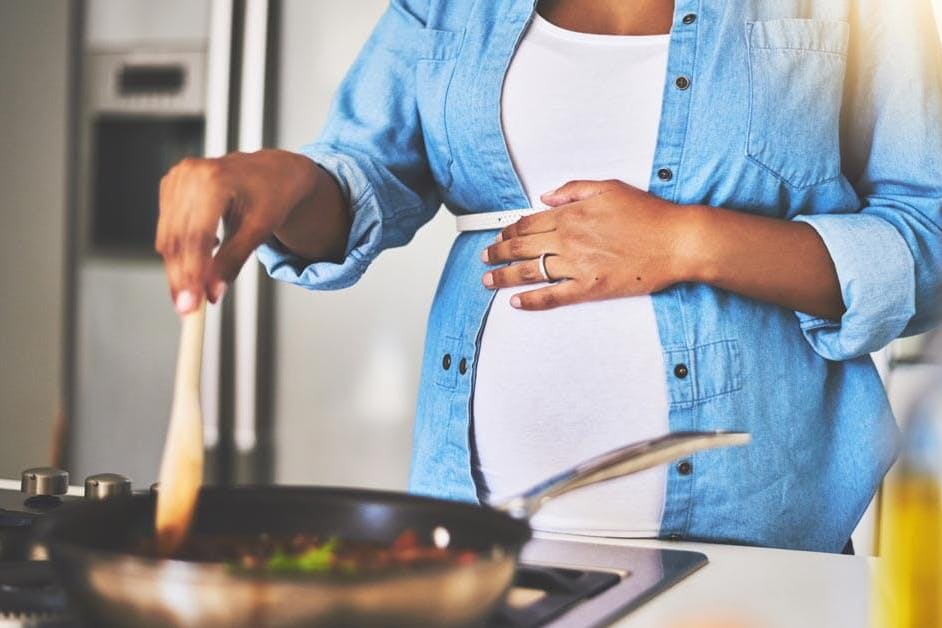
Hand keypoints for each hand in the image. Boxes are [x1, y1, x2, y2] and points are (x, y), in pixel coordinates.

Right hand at [156, 149, 319, 313]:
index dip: (191, 273)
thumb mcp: (258, 230)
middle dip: (181, 278)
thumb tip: (212, 293)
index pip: (195, 235)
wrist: (272, 171)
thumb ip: (233, 261)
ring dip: (177, 269)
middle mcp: (191, 174)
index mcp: (216, 180)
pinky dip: (178, 250)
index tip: (191, 304)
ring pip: (167, 236)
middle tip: (187, 310)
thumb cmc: (272, 196)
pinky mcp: (171, 185)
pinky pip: (167, 227)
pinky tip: (201, 256)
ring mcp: (177, 177)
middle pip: (176, 238)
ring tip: (193, 292)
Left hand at [480, 179, 699, 309]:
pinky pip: (552, 297)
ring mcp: (577, 266)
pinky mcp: (589, 288)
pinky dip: (531, 300)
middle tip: (485, 257)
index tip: (498, 235)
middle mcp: (568, 240)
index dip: (508, 231)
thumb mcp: (609, 188)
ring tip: (488, 279)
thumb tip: (547, 196)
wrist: (676, 241)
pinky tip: (516, 302)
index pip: (528, 224)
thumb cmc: (649, 215)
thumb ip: (573, 190)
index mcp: (571, 215)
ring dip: (504, 276)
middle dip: (497, 253)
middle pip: (521, 247)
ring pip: (529, 272)